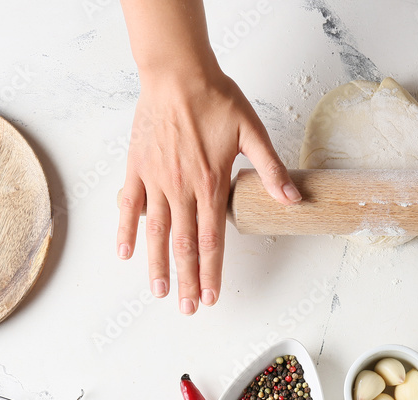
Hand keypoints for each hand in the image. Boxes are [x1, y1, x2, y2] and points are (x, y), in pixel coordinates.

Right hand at [116, 66, 299, 313]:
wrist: (177, 73)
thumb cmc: (216, 99)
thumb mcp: (253, 132)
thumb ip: (270, 169)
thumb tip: (293, 198)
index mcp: (211, 184)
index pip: (211, 240)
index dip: (212, 271)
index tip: (212, 296)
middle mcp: (182, 189)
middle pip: (183, 245)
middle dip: (187, 280)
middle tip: (188, 308)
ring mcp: (156, 180)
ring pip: (155, 232)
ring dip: (157, 265)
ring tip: (158, 292)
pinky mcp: (137, 168)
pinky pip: (129, 205)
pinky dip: (126, 230)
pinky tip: (125, 253)